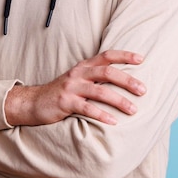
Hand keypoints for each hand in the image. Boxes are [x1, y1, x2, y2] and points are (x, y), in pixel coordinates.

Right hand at [5, 50, 145, 126]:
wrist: (34, 102)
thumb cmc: (62, 93)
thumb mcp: (78, 79)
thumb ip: (96, 77)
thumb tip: (123, 80)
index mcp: (84, 66)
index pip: (107, 55)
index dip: (124, 56)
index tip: (141, 59)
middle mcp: (78, 74)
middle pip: (107, 72)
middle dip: (127, 80)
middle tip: (143, 90)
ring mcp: (71, 87)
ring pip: (100, 91)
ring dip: (119, 100)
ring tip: (133, 110)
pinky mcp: (65, 103)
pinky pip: (86, 108)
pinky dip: (101, 115)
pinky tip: (113, 122)